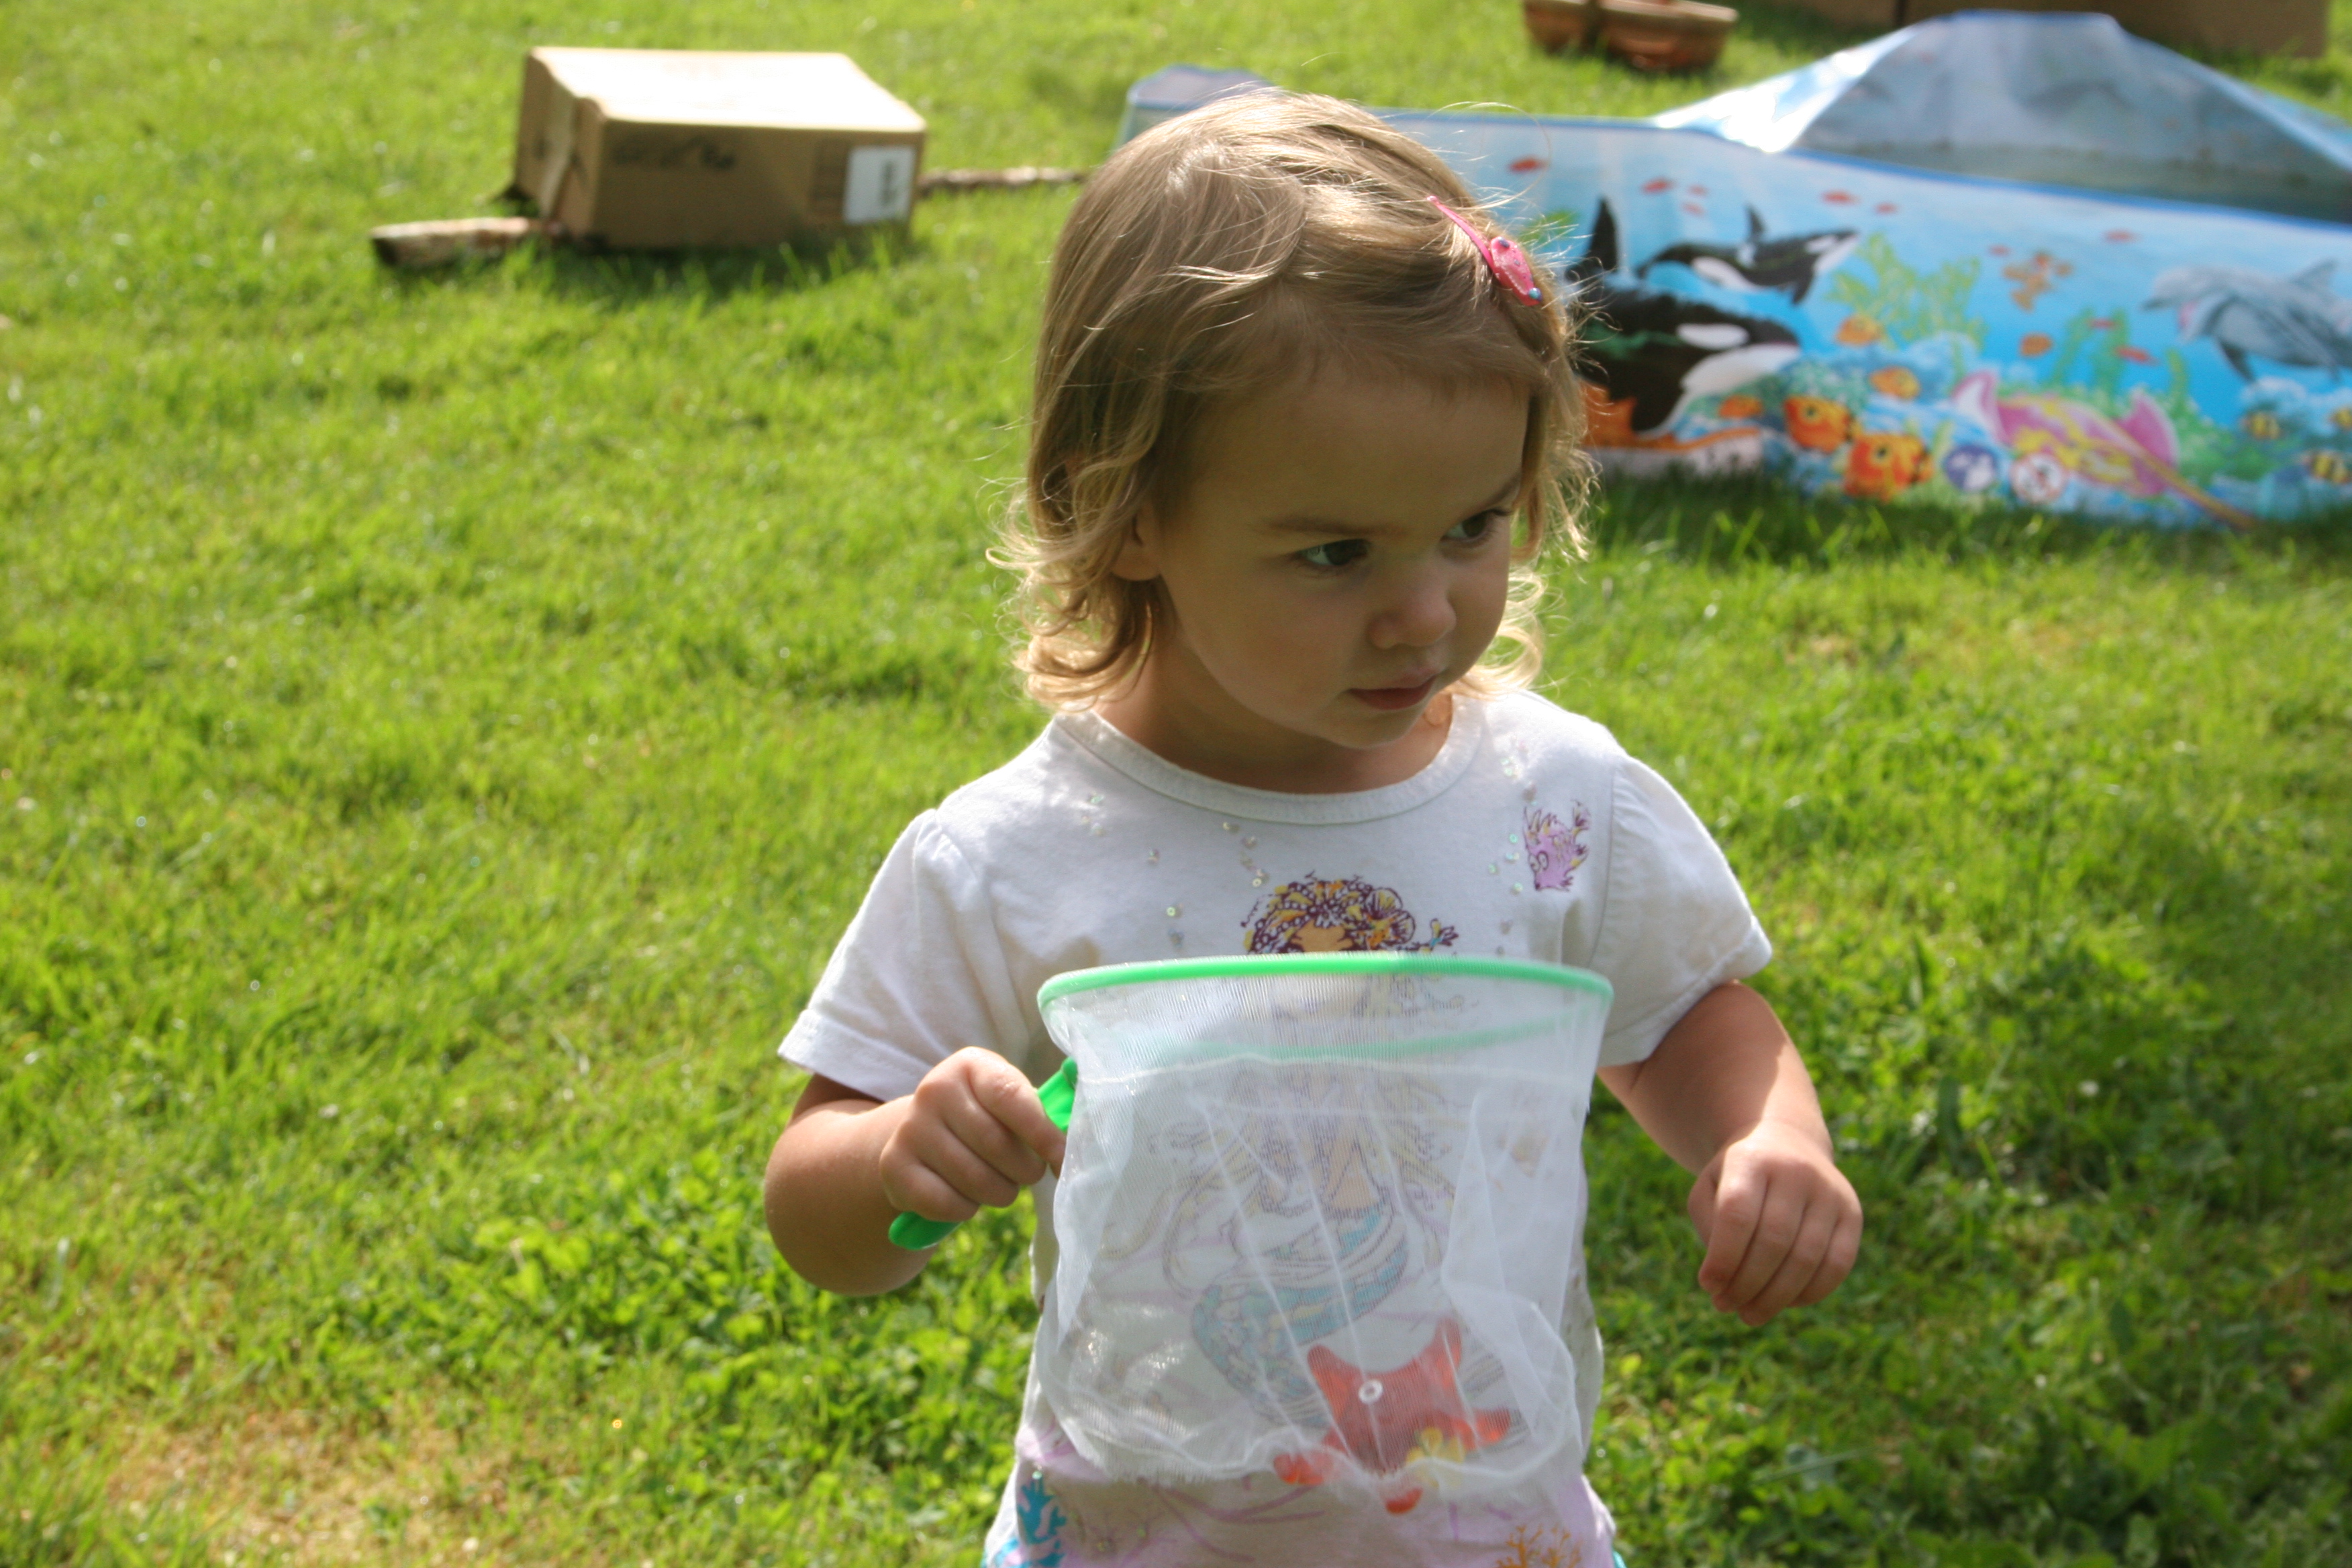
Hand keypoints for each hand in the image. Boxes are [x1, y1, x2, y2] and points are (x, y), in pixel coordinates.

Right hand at [876, 1048, 1066, 1231]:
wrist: (924, 1138)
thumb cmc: (986, 1121)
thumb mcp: (1010, 1106)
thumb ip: (1043, 1118)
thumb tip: (1068, 1149)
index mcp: (971, 1065)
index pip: (1010, 1096)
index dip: (1042, 1132)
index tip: (1061, 1158)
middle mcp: (934, 1088)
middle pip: (994, 1144)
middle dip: (1024, 1170)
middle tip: (1027, 1174)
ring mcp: (910, 1127)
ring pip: (973, 1179)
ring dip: (999, 1193)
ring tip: (1000, 1186)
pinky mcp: (893, 1165)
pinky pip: (945, 1203)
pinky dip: (966, 1209)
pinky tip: (967, 1197)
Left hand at [1687, 1118, 1861, 1326]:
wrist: (1785, 1142)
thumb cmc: (1737, 1178)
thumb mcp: (1709, 1189)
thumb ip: (1711, 1229)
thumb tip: (1724, 1281)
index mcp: (1752, 1159)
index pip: (1738, 1215)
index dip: (1723, 1258)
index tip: (1707, 1286)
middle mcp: (1796, 1171)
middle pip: (1774, 1241)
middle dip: (1746, 1284)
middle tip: (1725, 1306)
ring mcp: (1830, 1191)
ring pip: (1806, 1258)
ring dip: (1775, 1297)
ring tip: (1749, 1314)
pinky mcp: (1852, 1212)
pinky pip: (1837, 1265)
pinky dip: (1810, 1293)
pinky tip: (1785, 1302)